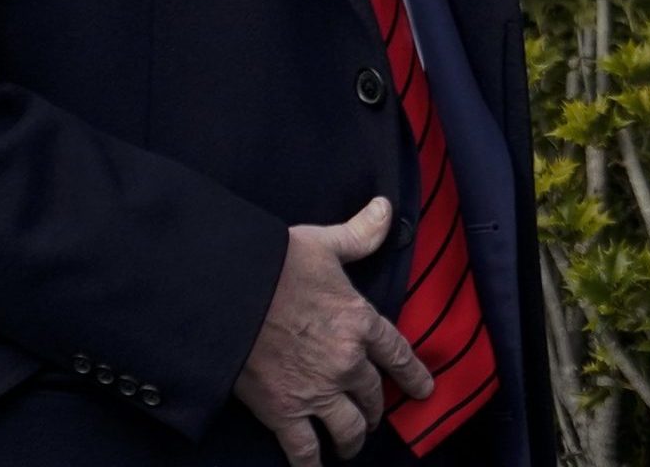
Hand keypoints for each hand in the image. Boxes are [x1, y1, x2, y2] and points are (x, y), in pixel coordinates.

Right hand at [232, 196, 432, 464]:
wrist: (225, 293)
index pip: (399, 355)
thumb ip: (358, 234)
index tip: (424, 390)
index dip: (415, 376)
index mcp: (359, 322)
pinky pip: (306, 450)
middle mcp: (346, 363)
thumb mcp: (320, 243)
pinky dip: (312, 463)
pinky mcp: (284, 411)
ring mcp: (316, 391)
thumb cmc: (272, 263)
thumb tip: (385, 209)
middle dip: (375, 408)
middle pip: (374, 397)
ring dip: (353, 439)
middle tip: (371, 413)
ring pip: (350, 429)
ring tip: (350, 444)